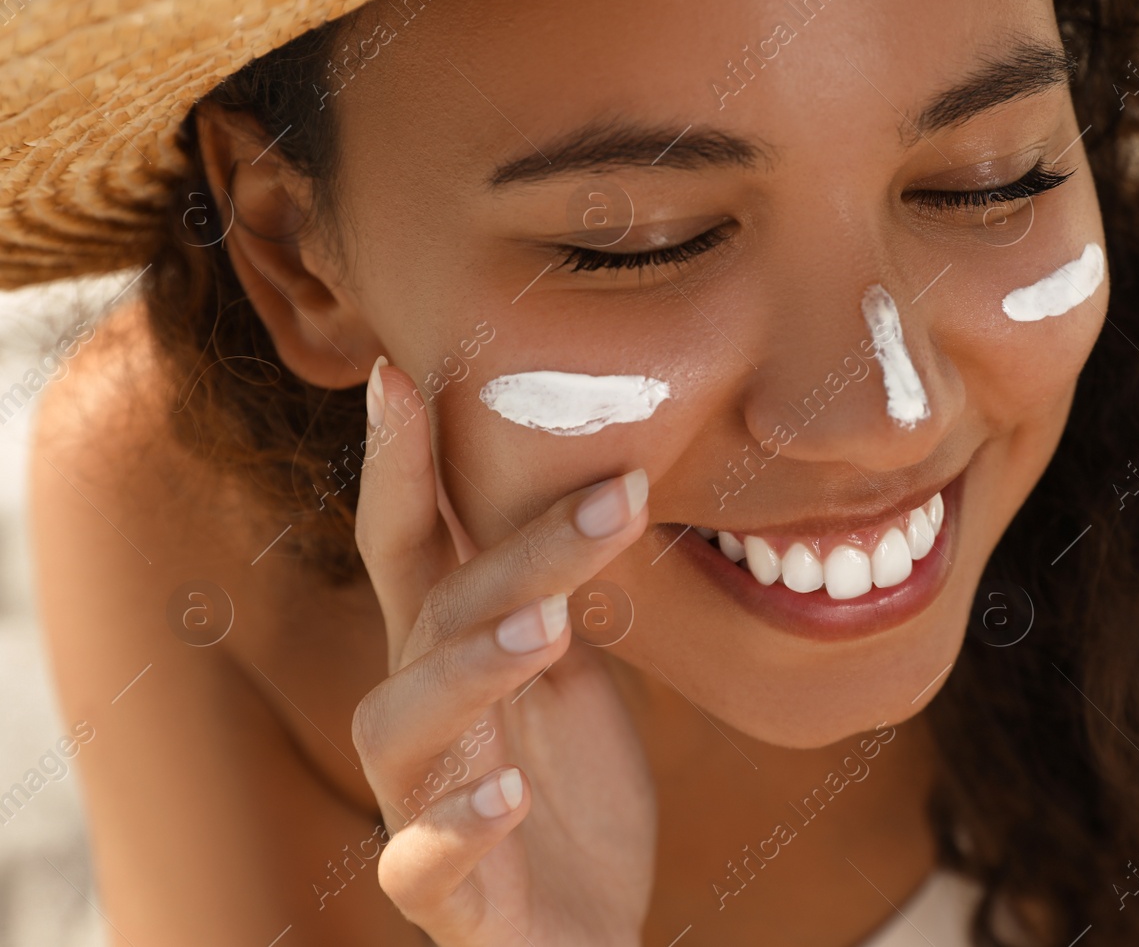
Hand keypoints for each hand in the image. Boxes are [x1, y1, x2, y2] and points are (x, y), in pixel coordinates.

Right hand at [350, 358, 656, 946]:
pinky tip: (507, 794)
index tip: (406, 373)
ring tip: (544, 633)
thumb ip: (553, 592)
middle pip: (435, 613)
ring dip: (466, 670)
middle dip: (513, 549)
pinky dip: (455, 825)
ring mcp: (425, 805)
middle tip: (613, 490)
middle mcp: (427, 718)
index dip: (402, 464)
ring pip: (401, 724)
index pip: (416, 544)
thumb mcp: (572, 678)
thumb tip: (593, 473)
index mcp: (457, 656)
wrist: (577, 933)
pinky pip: (420, 864)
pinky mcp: (449, 894)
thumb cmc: (567, 796)